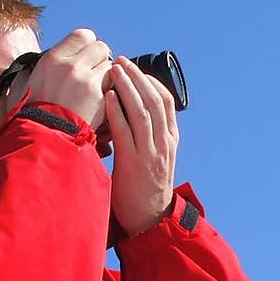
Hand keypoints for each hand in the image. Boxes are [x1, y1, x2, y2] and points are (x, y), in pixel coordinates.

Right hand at [15, 28, 112, 129]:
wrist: (42, 139)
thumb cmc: (29, 116)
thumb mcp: (22, 86)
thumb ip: (32, 70)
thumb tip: (37, 64)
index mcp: (51, 59)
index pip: (83, 35)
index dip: (88, 46)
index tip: (87, 58)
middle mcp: (69, 64)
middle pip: (100, 47)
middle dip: (101, 60)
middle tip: (95, 75)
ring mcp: (85, 79)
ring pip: (110, 65)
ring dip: (107, 77)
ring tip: (97, 90)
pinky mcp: (97, 95)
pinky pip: (113, 84)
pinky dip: (111, 91)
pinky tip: (101, 101)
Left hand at [106, 57, 178, 237]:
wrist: (149, 219)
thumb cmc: (144, 187)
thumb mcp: (153, 157)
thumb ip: (146, 136)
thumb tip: (129, 113)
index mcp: (170, 139)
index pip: (166, 101)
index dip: (150, 81)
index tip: (134, 68)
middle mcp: (164, 142)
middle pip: (155, 100)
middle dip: (138, 77)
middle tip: (121, 60)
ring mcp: (151, 153)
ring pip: (143, 111)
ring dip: (128, 87)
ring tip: (114, 70)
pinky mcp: (134, 164)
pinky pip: (127, 132)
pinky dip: (118, 111)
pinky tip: (109, 97)